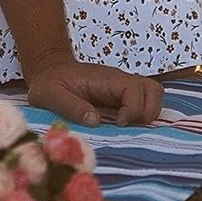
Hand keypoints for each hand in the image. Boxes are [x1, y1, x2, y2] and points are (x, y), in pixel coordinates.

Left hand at [22, 54, 163, 128]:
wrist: (47, 71)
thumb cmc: (48, 82)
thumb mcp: (50, 94)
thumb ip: (70, 106)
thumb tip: (95, 120)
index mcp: (104, 79)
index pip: (135, 89)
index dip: (133, 109)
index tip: (118, 124)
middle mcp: (119, 82)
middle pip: (153, 90)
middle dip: (148, 113)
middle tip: (129, 128)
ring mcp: (122, 89)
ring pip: (153, 96)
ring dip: (149, 114)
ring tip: (130, 129)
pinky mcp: (121, 97)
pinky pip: (144, 103)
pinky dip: (143, 116)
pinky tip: (126, 129)